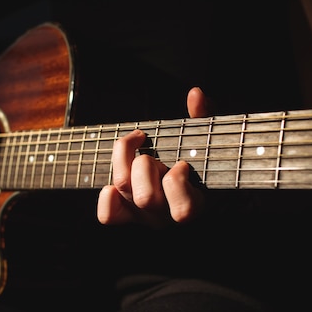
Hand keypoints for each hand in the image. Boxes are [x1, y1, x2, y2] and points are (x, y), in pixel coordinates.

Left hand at [97, 87, 209, 226]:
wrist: (183, 185)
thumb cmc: (198, 159)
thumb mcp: (205, 138)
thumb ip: (204, 117)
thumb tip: (196, 95)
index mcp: (193, 204)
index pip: (183, 210)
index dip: (177, 182)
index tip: (182, 164)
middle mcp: (166, 215)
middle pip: (145, 197)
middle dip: (147, 165)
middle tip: (156, 157)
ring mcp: (144, 216)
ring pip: (123, 189)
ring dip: (126, 162)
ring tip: (138, 153)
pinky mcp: (125, 215)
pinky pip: (108, 215)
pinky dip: (107, 197)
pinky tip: (115, 181)